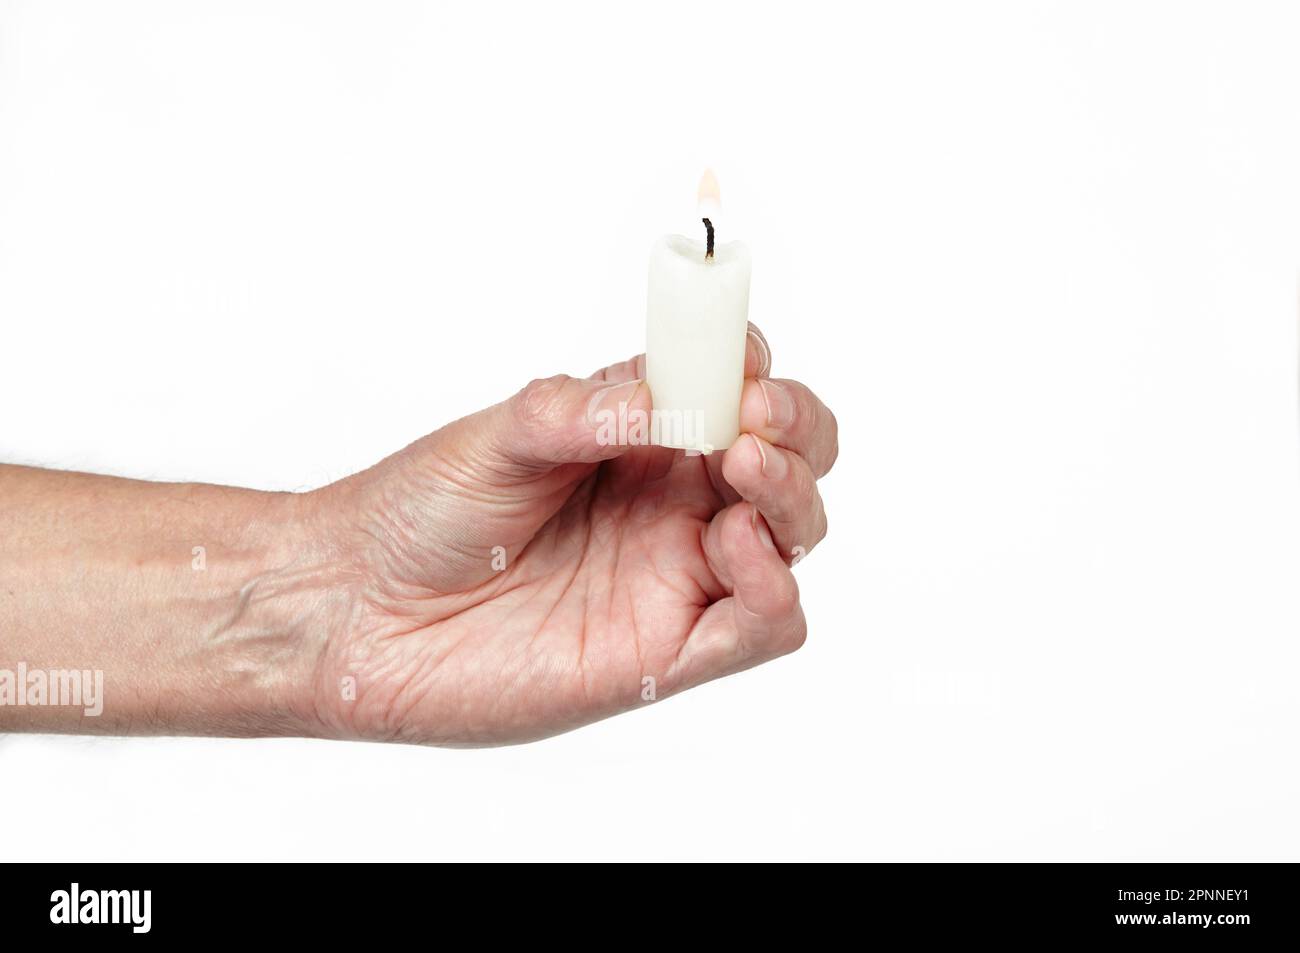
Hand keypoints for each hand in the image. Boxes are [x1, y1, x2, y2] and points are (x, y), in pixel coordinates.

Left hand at [308, 324, 837, 744]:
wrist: (359, 611)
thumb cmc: (421, 514)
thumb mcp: (498, 437)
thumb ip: (581, 412)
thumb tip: (665, 395)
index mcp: (640, 439)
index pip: (737, 390)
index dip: (754, 371)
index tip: (739, 361)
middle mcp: (671, 504)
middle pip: (787, 460)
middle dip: (797, 428)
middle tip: (756, 414)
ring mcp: (675, 576)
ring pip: (791, 535)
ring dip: (792, 494)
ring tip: (744, 463)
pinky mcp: (668, 651)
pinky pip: (762, 625)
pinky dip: (774, 586)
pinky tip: (737, 544)